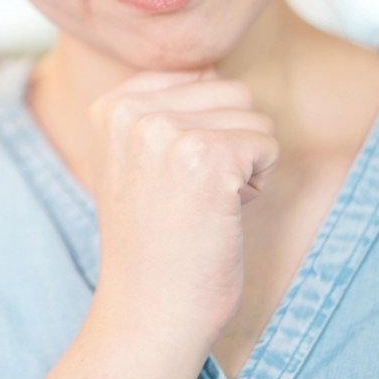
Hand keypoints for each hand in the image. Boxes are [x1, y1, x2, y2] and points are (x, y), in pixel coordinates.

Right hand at [86, 70, 277, 349]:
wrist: (149, 311)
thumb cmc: (154, 242)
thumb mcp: (133, 159)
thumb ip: (160, 109)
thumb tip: (214, 67)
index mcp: (111, 104)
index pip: (198, 74)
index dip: (202, 127)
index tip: (171, 177)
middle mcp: (133, 110)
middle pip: (230, 89)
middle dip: (229, 141)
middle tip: (192, 195)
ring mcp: (168, 132)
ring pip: (253, 116)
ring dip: (245, 162)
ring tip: (204, 205)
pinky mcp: (208, 157)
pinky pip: (268, 145)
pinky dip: (257, 184)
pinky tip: (221, 215)